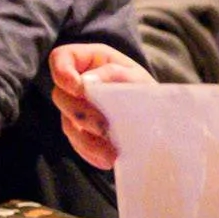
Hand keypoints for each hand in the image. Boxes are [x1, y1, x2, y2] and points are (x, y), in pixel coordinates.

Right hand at [49, 43, 155, 167]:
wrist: (159, 120)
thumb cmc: (148, 92)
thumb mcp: (137, 78)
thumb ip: (113, 75)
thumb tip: (85, 83)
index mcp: (91, 61)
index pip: (61, 58)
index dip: (62, 72)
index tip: (78, 89)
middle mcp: (79, 84)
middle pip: (60, 95)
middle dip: (81, 113)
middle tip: (104, 126)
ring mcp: (77, 109)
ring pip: (67, 123)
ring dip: (88, 139)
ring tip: (113, 151)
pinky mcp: (81, 132)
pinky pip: (77, 143)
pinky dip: (92, 151)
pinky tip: (109, 159)